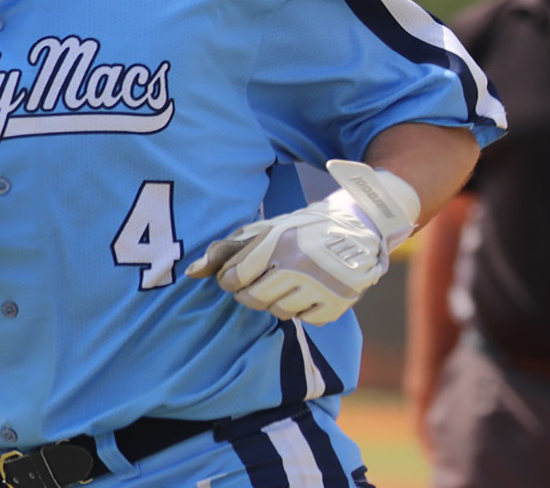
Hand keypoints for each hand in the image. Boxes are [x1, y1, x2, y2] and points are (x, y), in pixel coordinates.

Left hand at [184, 160, 419, 324]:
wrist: (358, 228)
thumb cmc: (302, 229)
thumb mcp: (266, 229)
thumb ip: (228, 250)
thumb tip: (191, 272)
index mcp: (277, 244)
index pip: (234, 277)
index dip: (229, 279)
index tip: (234, 276)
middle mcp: (298, 267)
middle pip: (252, 299)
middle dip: (247, 293)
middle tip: (256, 283)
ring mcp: (320, 289)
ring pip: (278, 312)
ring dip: (274, 302)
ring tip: (283, 284)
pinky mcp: (337, 305)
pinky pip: (305, 320)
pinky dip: (301, 309)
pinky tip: (305, 292)